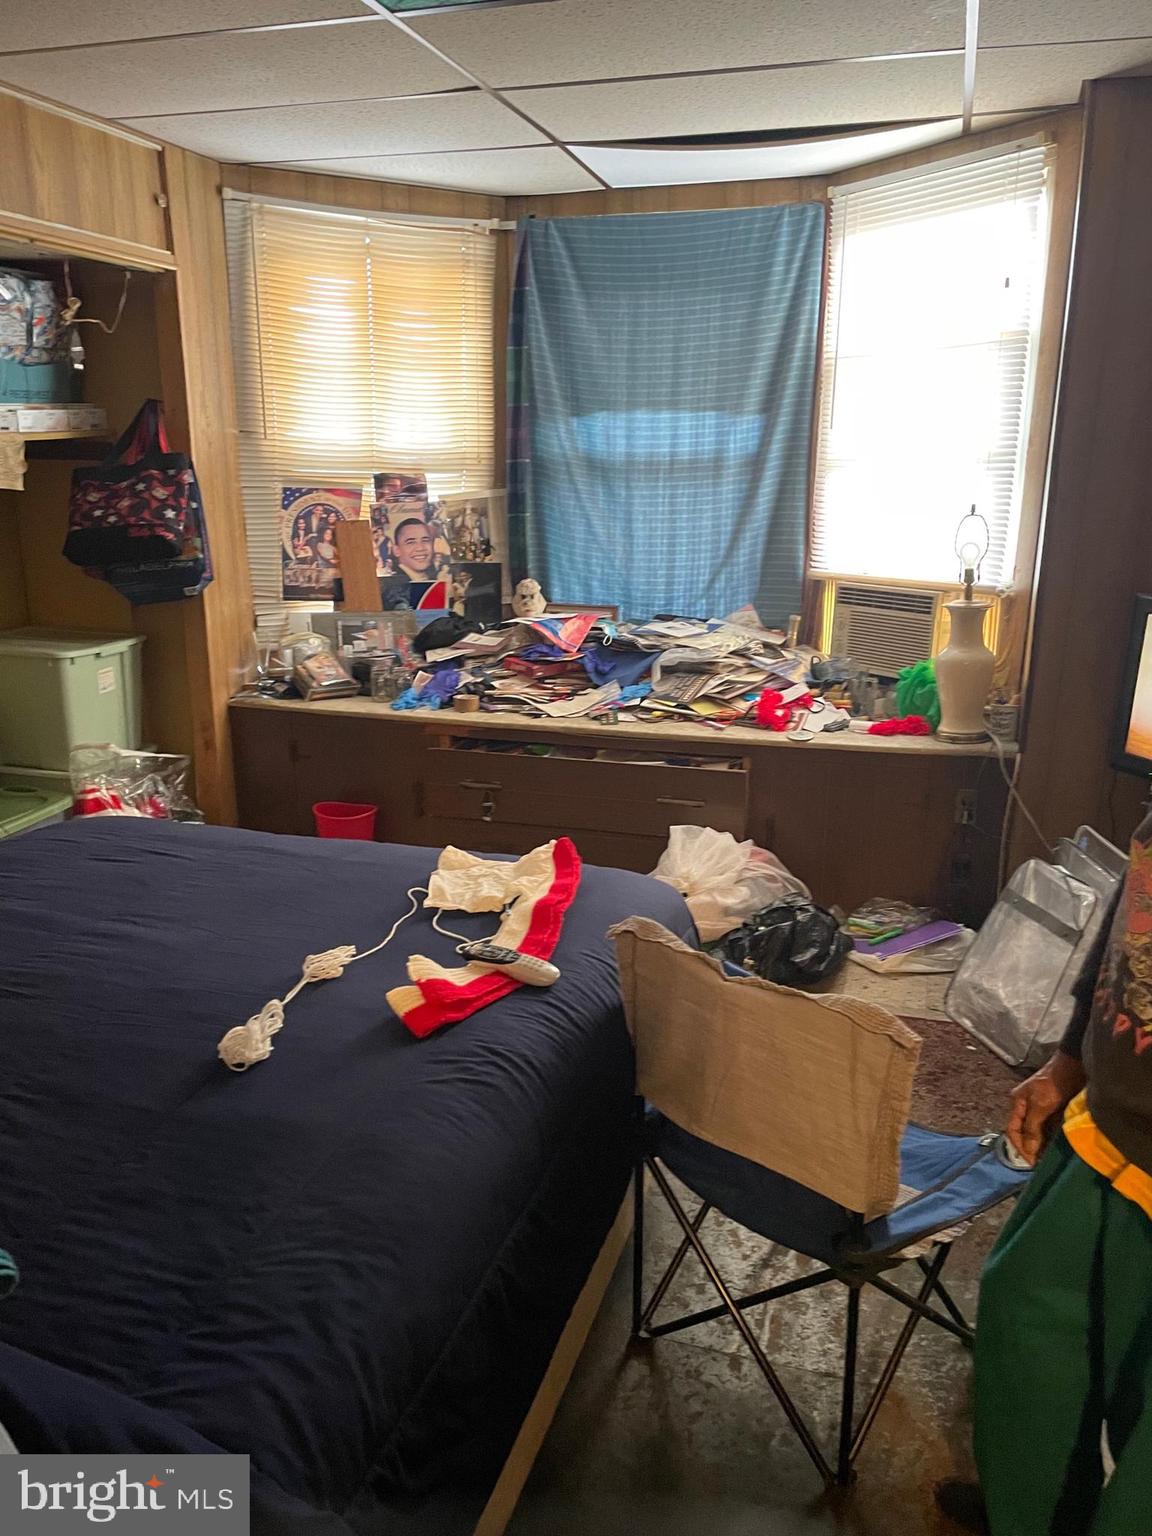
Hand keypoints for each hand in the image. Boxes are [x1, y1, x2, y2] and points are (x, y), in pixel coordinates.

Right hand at [1006, 1050, 1086, 1164]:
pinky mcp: (1055, 1109)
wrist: (1074, 1065)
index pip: (1013, 1131)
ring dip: (1043, 1145)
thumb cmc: (1054, 1083)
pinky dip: (1053, 1138)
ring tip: (1051, 1159)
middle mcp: (1027, 1107)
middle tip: (1042, 1164)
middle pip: (1025, 1133)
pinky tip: (1059, 1147)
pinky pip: (1050, 1128)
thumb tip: (1029, 1149)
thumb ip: (1032, 1127)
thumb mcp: (1040, 1105)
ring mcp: (1041, 1108)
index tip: (1031, 1163)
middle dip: (1032, 1148)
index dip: (1020, 1147)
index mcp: (1018, 1103)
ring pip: (1038, 1132)